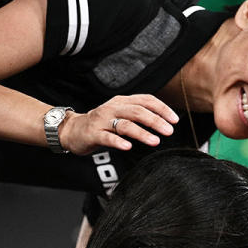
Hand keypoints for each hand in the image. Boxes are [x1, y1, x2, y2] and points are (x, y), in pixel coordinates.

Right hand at [57, 94, 177, 154]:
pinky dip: (118, 142)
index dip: (162, 109)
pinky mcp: (93, 134)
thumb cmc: (102, 124)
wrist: (72, 130)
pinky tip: (128, 147)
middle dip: (156, 121)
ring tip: (155, 141)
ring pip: (124, 124)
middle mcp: (113, 108)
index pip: (146, 100)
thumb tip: (166, 122)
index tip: (175, 120)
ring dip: (142, 133)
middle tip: (169, 131)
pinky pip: (107, 137)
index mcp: (122, 101)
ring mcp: (102, 121)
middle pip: (138, 111)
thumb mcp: (122, 114)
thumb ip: (140, 115)